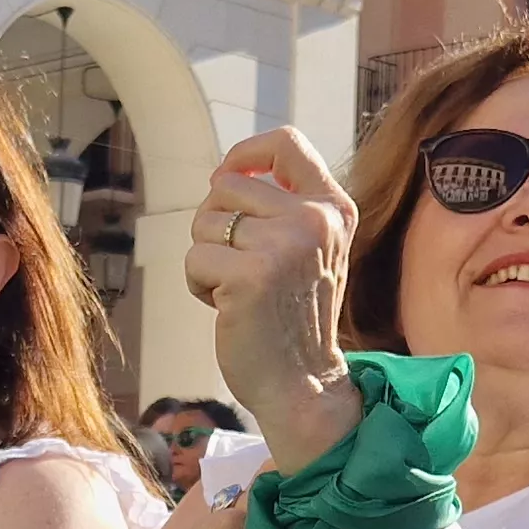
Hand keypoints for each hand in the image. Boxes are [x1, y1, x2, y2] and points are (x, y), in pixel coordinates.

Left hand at [180, 129, 359, 457]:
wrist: (304, 384)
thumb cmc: (295, 317)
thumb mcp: (310, 250)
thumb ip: (285, 207)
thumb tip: (224, 173)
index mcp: (333, 208)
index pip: (286, 144)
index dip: (246, 153)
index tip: (229, 179)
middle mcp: (314, 221)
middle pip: (226, 186)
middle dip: (215, 224)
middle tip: (239, 265)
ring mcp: (284, 246)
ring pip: (205, 224)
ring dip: (208, 259)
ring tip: (238, 290)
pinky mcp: (250, 275)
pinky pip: (194, 259)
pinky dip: (199, 285)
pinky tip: (227, 307)